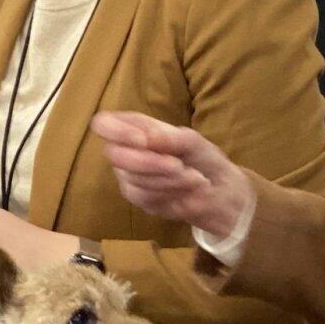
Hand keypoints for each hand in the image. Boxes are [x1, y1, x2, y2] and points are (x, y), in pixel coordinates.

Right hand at [92, 111, 252, 240]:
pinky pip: (143, 197)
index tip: (143, 141)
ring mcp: (129, 177)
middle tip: (179, 166)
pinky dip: (169, 192)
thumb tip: (147, 139)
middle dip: (149, 162)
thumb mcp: (193, 142)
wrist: (220, 192)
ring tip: (195, 178)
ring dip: (167, 180)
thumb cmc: (203, 159)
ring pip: (132, 179)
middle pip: (114, 155)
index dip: (117, 132)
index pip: (104, 124)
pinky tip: (188, 190)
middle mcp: (126, 151)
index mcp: (136, 128)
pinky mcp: (138, 199)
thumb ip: (170, 139)